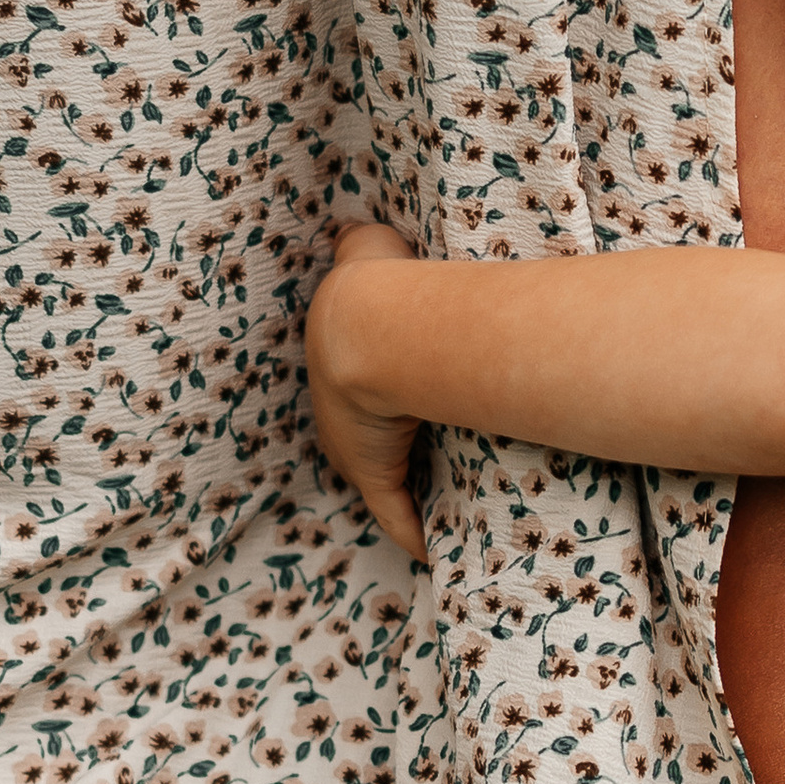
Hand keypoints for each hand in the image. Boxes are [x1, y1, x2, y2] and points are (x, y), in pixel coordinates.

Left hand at [307, 219, 429, 561]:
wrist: (373, 324)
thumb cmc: (378, 283)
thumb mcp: (366, 247)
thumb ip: (361, 240)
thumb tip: (358, 231)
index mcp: (338, 365)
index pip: (355, 391)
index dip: (379, 399)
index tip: (406, 407)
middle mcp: (340, 414)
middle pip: (368, 440)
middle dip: (392, 450)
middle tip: (430, 457)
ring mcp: (355, 449)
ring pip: (386, 480)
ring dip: (411, 494)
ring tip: (447, 504)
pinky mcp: (375, 475)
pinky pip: (396, 515)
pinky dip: (413, 534)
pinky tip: (432, 551)